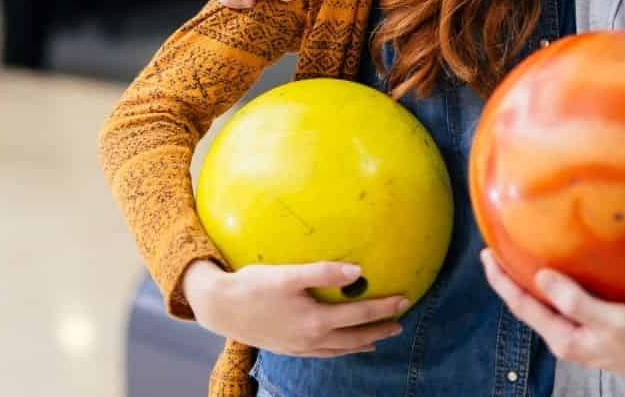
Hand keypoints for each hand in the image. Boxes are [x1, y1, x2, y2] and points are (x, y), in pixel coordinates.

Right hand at [183, 260, 407, 357]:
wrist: (220, 308)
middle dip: (379, 330)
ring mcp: (300, 347)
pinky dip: (341, 350)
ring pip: (341, 349)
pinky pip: (325, 353)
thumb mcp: (288, 274)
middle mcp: (311, 340)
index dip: (383, 308)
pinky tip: (342, 345)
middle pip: (355, 338)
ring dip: (363, 343)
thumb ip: (323, 272)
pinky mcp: (289, 348)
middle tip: (400, 322)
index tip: (404, 299)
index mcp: (315, 322)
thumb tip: (357, 271)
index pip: (359, 316)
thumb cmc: (253, 286)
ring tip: (379, 337)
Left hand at [482, 253, 624, 391]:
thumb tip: (542, 277)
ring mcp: (585, 337)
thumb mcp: (612, 319)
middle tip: (495, 252)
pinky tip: (558, 275)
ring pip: (547, 308)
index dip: (502, 281)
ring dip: (531, 285)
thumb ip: (575, 301)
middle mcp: (571, 341)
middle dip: (510, 281)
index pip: (523, 307)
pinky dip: (555, 289)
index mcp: (567, 340)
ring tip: (518, 260)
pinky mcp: (599, 330)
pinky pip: (566, 307)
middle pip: (529, 308)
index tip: (486, 255)